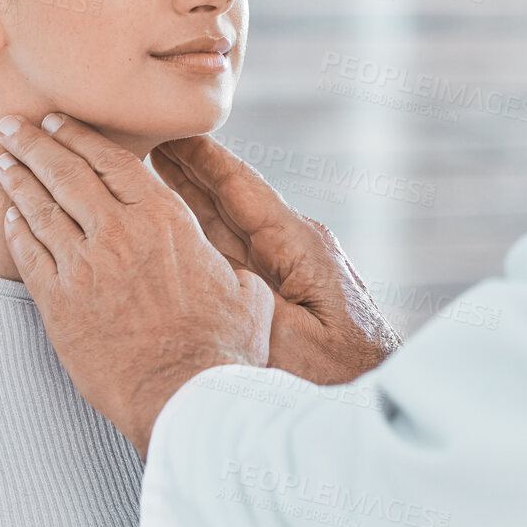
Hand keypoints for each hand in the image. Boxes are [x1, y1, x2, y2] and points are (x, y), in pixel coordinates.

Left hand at [0, 113, 274, 457]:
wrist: (184, 394)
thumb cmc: (223, 347)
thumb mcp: (246, 290)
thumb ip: (227, 264)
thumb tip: (233, 265)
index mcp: (166, 219)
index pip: (114, 160)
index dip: (81, 136)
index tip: (60, 122)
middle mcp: (120, 232)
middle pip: (67, 172)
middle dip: (36, 143)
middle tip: (15, 126)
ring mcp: (84, 266)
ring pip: (40, 208)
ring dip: (18, 180)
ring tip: (3, 163)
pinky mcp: (59, 302)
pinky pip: (28, 254)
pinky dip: (15, 229)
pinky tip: (8, 217)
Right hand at [152, 135, 399, 384]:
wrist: (380, 398)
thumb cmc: (346, 377)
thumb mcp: (295, 347)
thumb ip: (250, 305)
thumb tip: (204, 275)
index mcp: (302, 248)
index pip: (244, 189)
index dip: (204, 158)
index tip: (172, 129)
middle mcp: (296, 248)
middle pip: (231, 198)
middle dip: (189, 167)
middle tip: (146, 135)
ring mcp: (289, 269)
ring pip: (228, 224)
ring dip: (190, 195)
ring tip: (150, 166)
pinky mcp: (284, 293)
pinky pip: (233, 254)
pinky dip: (201, 233)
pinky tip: (175, 226)